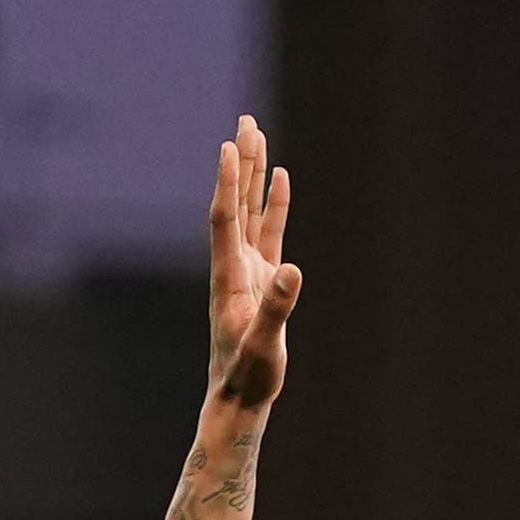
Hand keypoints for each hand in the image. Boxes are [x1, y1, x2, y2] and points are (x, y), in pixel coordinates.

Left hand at [197, 117, 298, 419]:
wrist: (239, 399)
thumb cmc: (248, 377)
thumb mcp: (264, 345)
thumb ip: (277, 308)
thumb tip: (293, 270)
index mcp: (229, 276)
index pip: (225, 218)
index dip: (227, 183)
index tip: (229, 145)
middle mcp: (235, 265)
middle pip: (236, 202)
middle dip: (242, 162)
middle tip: (247, 121)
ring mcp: (249, 270)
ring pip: (250, 211)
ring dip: (254, 175)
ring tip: (259, 135)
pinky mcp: (263, 280)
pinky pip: (268, 232)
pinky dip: (274, 205)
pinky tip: (281, 180)